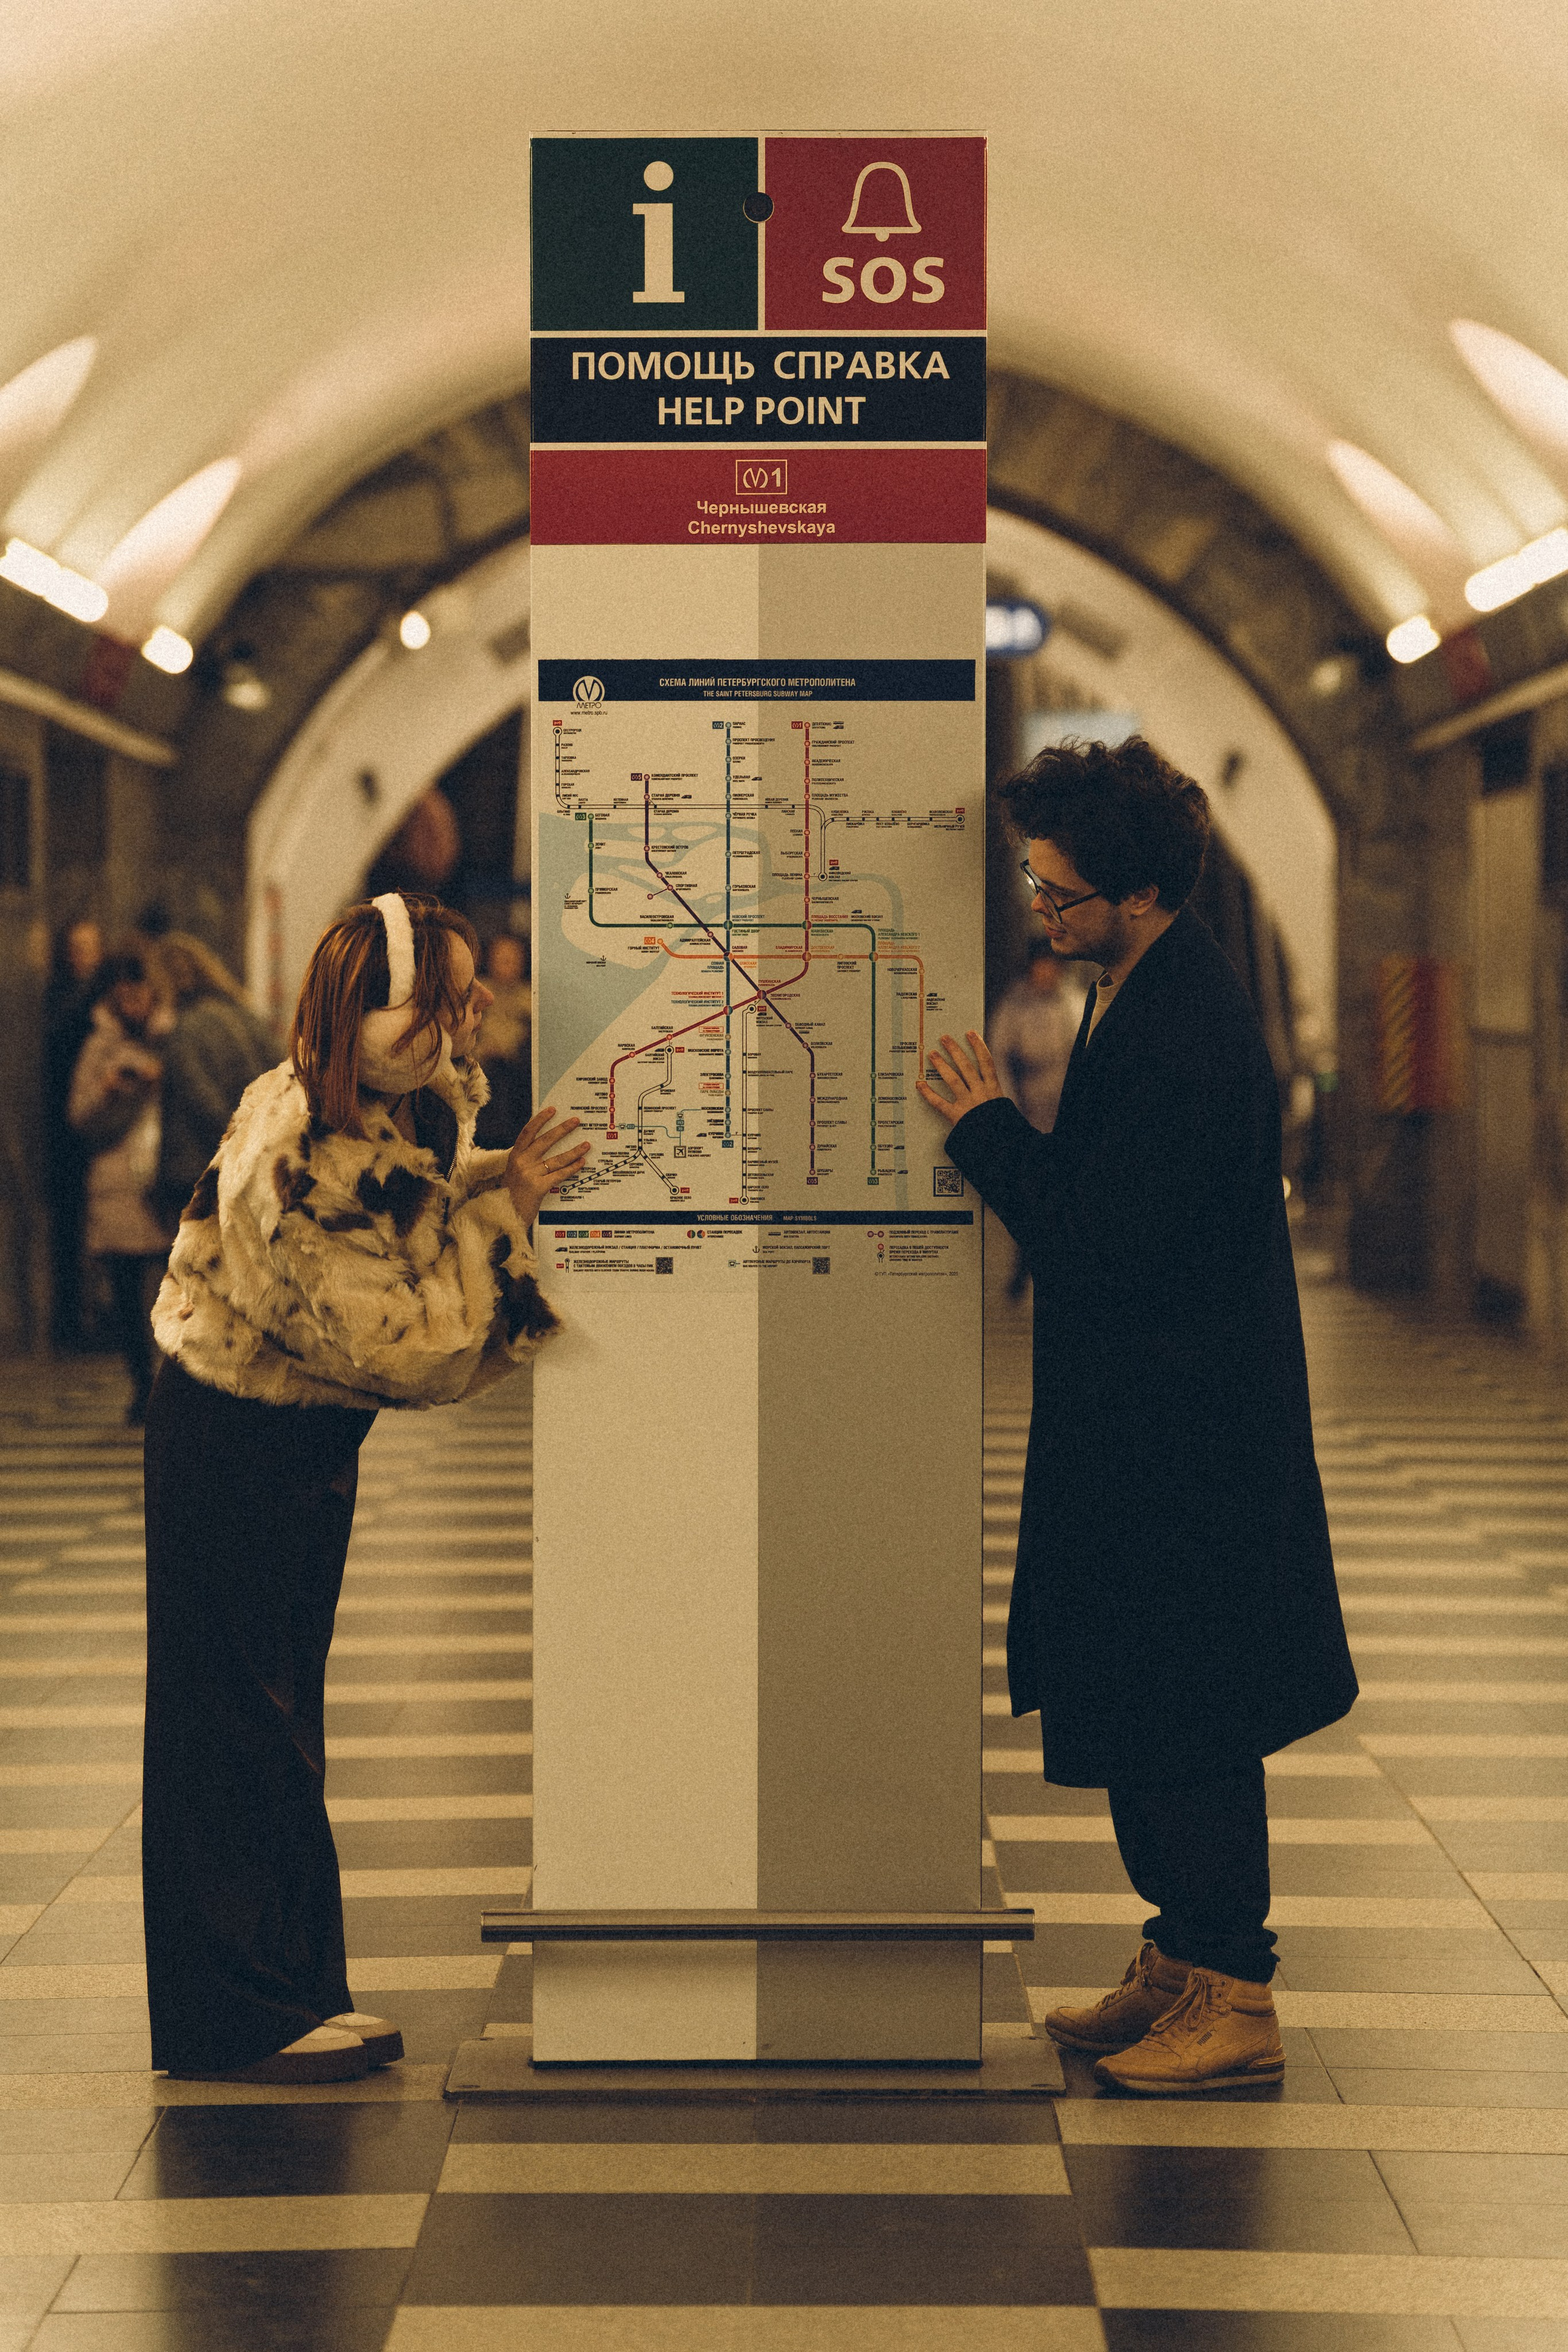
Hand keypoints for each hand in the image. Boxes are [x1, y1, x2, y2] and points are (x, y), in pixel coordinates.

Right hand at [505, 1105, 590, 1223]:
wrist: (503, 1215)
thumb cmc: (510, 1195)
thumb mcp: (513, 1173)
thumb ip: (526, 1161)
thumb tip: (544, 1147)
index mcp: (514, 1156)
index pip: (528, 1132)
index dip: (540, 1120)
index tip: (551, 1110)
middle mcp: (521, 1163)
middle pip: (545, 1141)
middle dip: (562, 1129)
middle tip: (575, 1121)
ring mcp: (529, 1175)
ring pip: (556, 1159)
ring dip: (574, 1151)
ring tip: (585, 1145)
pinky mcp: (538, 1187)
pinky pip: (559, 1174)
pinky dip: (572, 1168)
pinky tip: (581, 1163)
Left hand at [915, 1030, 1002, 1128]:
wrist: (1001, 1145)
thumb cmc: (1002, 1126)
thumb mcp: (1002, 1106)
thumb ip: (992, 1093)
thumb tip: (984, 1077)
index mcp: (994, 1089)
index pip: (986, 1062)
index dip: (978, 1046)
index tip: (970, 1033)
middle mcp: (981, 1093)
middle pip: (966, 1067)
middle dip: (955, 1050)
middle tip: (944, 1038)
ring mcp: (968, 1104)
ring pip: (953, 1080)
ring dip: (941, 1065)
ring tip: (932, 1054)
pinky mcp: (956, 1117)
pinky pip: (939, 1103)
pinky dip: (928, 1093)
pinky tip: (919, 1084)